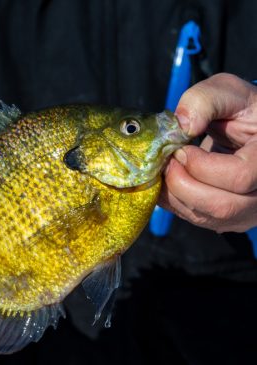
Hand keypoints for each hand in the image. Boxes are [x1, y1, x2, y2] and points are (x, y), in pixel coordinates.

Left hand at [159, 73, 256, 232]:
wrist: (248, 135)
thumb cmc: (242, 113)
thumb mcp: (229, 93)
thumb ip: (206, 100)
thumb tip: (184, 125)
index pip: (239, 177)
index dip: (201, 165)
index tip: (182, 148)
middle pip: (220, 206)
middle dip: (181, 182)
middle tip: (168, 160)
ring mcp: (245, 212)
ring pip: (203, 216)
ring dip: (173, 192)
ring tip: (167, 166)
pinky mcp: (225, 220)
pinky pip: (192, 218)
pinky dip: (171, 200)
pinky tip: (168, 179)